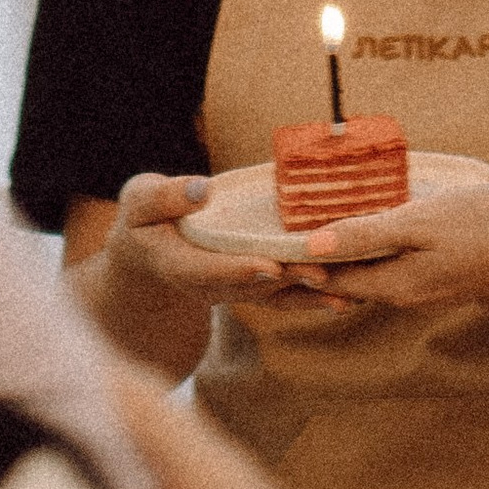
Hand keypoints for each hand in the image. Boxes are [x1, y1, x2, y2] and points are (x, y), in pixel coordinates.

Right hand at [106, 174, 380, 334]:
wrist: (148, 256)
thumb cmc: (144, 220)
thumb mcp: (141, 201)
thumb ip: (166, 197)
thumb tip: (202, 188)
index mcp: (180, 265)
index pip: (211, 271)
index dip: (240, 270)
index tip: (268, 266)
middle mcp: (211, 286)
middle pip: (253, 287)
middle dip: (288, 282)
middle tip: (322, 274)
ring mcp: (234, 292)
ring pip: (274, 298)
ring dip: (309, 296)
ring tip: (346, 292)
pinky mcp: (252, 288)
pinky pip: (285, 297)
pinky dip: (314, 299)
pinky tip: (347, 298)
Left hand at [286, 183, 488, 322]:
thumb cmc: (485, 223)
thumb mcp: (420, 222)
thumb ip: (365, 235)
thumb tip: (311, 246)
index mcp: (395, 285)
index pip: (328, 279)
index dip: (293, 266)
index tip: (259, 256)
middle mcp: (405, 296)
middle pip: (344, 284)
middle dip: (308, 271)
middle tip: (268, 256)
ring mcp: (425, 290)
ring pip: (367, 279)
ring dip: (336, 265)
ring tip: (302, 247)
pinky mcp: (440, 278)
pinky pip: (390, 272)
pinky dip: (365, 260)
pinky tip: (359, 242)